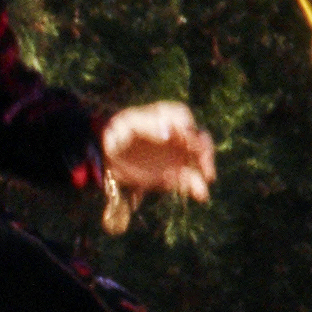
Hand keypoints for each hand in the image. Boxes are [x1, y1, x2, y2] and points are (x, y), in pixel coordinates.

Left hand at [98, 101, 217, 232]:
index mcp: (164, 117)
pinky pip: (190, 180)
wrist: (105, 160)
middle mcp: (176, 135)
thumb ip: (147, 125)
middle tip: (203, 158)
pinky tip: (200, 195)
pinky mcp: (175, 174)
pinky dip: (196, 187)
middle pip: (198, 137)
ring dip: (205, 167)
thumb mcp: (125, 126)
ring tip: (206, 177)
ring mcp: (177, 155)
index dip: (186, 125)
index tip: (185, 136)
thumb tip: (168, 133)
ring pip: (198, 159)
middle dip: (204, 147)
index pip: (182, 116)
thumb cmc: (114, 135)